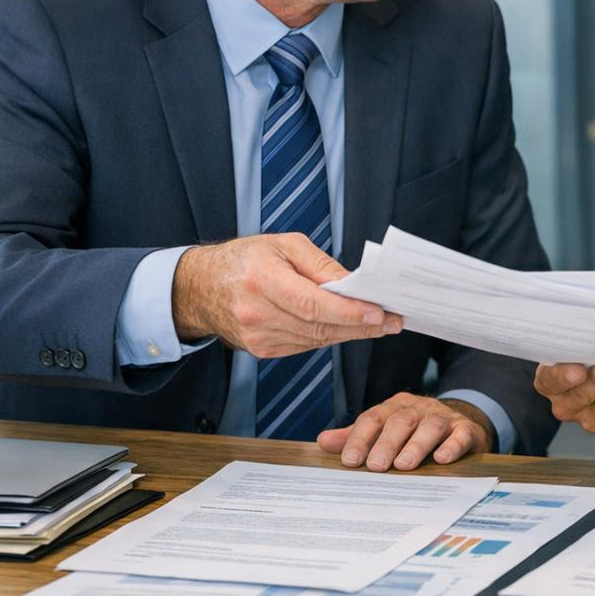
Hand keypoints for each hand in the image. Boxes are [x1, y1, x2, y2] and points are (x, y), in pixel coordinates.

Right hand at [172, 233, 402, 357]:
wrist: (201, 287)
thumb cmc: (244, 259)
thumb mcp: (284, 245)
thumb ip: (321, 265)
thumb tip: (354, 284)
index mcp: (261, 279)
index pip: (312, 303)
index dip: (349, 312)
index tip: (379, 313)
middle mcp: (257, 312)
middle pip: (320, 326)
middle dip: (362, 325)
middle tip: (393, 321)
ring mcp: (258, 336)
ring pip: (316, 339)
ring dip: (350, 333)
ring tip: (378, 323)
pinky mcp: (262, 350)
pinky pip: (305, 345)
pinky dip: (328, 336)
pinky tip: (346, 327)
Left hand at [318, 393, 493, 470]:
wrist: (459, 426)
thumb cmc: (415, 432)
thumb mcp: (385, 430)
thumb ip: (357, 436)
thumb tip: (323, 441)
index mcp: (394, 407)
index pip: (373, 418)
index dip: (360, 438)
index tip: (349, 460)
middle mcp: (418, 409)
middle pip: (400, 421)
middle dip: (386, 443)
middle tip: (375, 466)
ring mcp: (443, 419)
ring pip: (429, 427)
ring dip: (416, 445)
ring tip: (404, 465)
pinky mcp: (465, 430)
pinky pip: (460, 435)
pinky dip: (452, 446)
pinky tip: (442, 459)